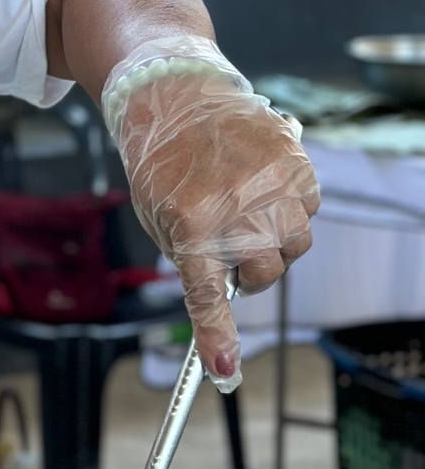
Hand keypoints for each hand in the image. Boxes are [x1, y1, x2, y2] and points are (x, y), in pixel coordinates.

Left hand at [113, 69, 318, 387]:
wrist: (173, 95)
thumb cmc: (161, 162)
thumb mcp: (159, 217)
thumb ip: (193, 257)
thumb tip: (225, 293)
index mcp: (190, 226)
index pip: (206, 296)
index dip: (216, 338)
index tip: (224, 372)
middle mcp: (235, 209)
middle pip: (266, 273)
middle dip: (253, 271)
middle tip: (232, 250)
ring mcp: (270, 184)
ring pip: (296, 243)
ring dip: (276, 239)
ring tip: (246, 209)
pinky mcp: (294, 159)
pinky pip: (309, 204)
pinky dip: (291, 204)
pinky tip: (262, 183)